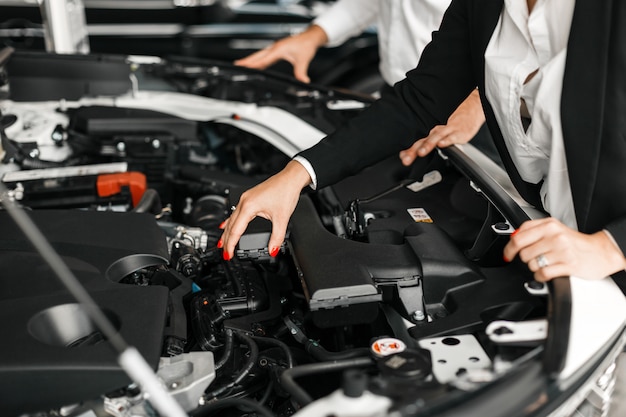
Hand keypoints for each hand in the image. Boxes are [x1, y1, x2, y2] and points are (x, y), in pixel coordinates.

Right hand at [219, 160, 311, 259]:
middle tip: (224, 253)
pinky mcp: (249, 198)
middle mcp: (244, 202)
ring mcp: (245, 199)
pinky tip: (225, 225)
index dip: (231, 245)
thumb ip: (277, 237)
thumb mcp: (282, 218)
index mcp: (249, 206)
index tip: (228, 254)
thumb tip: (273, 249)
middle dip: (226, 241)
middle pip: (230, 226)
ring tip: (222, 242)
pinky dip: (230, 221)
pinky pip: (236, 212)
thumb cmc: (285, 191)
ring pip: (231, 219)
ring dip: (226, 232)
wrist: (290, 178)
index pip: (235, 230)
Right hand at [234, 24, 328, 83]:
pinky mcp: (277, 49)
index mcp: (279, 49)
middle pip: (257, 55)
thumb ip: (301, 72)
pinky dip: (258, 59)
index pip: (263, 59)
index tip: (245, 68)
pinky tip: (256, 64)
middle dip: (246, 61)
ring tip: (241, 64)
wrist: (310, 37)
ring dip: (250, 59)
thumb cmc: (306, 45)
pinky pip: (264, 54)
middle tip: (236, 65)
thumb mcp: (304, 60)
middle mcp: (275, 47)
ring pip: (259, 54)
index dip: (254, 64)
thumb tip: (303, 82)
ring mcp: (275, 47)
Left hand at [399, 89, 484, 164]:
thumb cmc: (456, 121)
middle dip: (414, 151)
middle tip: (406, 159)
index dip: (409, 149)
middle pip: (424, 141)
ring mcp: (449, 131)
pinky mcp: (460, 132)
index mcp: (433, 132)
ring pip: (436, 138)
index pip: (418, 141)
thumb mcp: (442, 130)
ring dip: (428, 145)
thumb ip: (431, 141)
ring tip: (421, 152)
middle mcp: (438, 131)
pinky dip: (447, 140)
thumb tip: (417, 151)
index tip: (402, 156)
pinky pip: (453, 136)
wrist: (473, 107)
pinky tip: (442, 145)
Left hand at [503, 218, 625, 281]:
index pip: (518, 237)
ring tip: (546, 263)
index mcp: (549, 225)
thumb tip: (512, 238)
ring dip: (535, 268)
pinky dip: (541, 276)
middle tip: (536, 258)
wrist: (600, 251)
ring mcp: (562, 251)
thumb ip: (533, 230)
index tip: (507, 255)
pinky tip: (548, 272)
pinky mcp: (568, 265)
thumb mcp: (554, 229)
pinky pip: (542, 274)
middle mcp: (555, 236)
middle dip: (526, 259)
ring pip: (532, 264)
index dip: (509, 248)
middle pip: (523, 253)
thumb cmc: (575, 242)